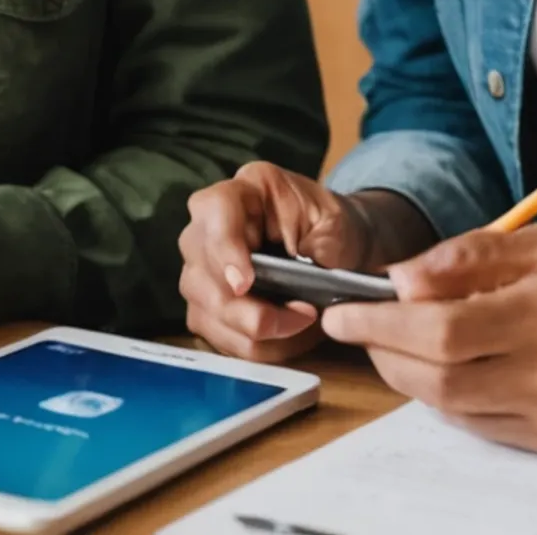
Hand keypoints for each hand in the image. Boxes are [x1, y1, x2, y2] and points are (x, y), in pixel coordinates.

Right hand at [178, 163, 427, 363]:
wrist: (334, 247)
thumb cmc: (334, 228)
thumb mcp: (337, 223)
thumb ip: (318, 246)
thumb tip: (292, 287)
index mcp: (244, 190)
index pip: (214, 212)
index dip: (224, 250)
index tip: (245, 284)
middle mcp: (207, 227)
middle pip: (203, 276)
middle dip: (253, 310)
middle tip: (306, 314)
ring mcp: (199, 269)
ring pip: (210, 314)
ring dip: (261, 334)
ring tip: (301, 325)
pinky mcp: (203, 305)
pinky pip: (219, 339)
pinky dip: (257, 347)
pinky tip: (286, 336)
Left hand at [319, 228, 536, 454]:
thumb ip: (470, 257)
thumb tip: (402, 277)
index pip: (438, 329)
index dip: (380, 323)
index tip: (344, 312)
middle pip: (435, 374)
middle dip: (382, 349)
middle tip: (358, 325)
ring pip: (450, 406)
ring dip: (406, 376)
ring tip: (392, 343)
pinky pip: (478, 426)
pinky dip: (445, 398)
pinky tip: (440, 368)